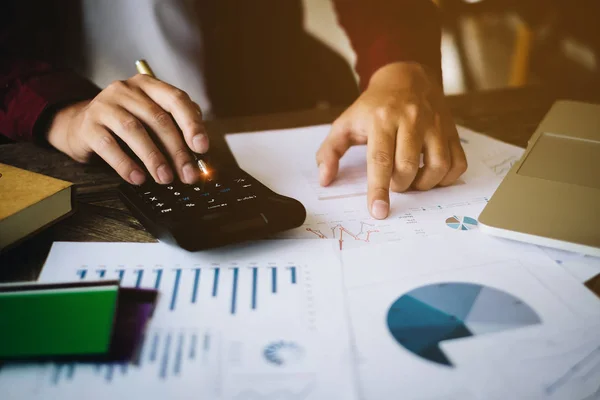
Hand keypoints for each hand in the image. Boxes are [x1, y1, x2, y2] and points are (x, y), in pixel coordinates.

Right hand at [45, 74, 208, 184]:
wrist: (79, 125)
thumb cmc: (124, 123)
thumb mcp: (151, 119)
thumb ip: (175, 129)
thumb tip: (197, 155)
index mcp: (148, 85)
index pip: (176, 99)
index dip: (192, 124)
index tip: (202, 147)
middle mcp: (126, 90)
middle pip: (158, 119)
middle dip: (177, 150)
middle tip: (188, 174)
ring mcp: (104, 105)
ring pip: (134, 130)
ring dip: (154, 158)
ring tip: (165, 178)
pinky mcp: (88, 125)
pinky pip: (109, 145)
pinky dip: (125, 164)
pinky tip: (138, 178)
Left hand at [316, 62, 466, 219]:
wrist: (406, 77)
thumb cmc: (373, 107)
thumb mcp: (345, 123)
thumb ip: (330, 151)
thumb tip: (325, 180)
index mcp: (382, 119)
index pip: (380, 160)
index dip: (379, 189)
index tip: (378, 211)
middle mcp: (411, 120)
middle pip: (408, 167)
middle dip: (399, 185)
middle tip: (393, 183)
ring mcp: (435, 124)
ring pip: (437, 166)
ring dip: (423, 184)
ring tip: (411, 181)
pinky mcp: (451, 130)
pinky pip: (458, 163)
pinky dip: (446, 178)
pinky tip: (431, 175)